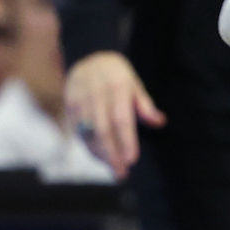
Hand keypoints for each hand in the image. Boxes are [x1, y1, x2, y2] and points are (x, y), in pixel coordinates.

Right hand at [63, 50, 164, 177]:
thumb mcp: (135, 85)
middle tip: (122, 173)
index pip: (121, 119)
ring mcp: (80, 100)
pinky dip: (90, 147)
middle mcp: (97, 94)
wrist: (88, 56)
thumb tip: (160, 122)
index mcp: (117, 88)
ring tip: (114, 169)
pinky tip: (101, 158)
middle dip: (112, 154)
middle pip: (103, 130)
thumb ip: (145, 105)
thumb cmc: (118, 76)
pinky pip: (79, 131)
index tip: (132, 160)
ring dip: (101, 154)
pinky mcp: (70, 105)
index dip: (126, 141)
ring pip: (88, 133)